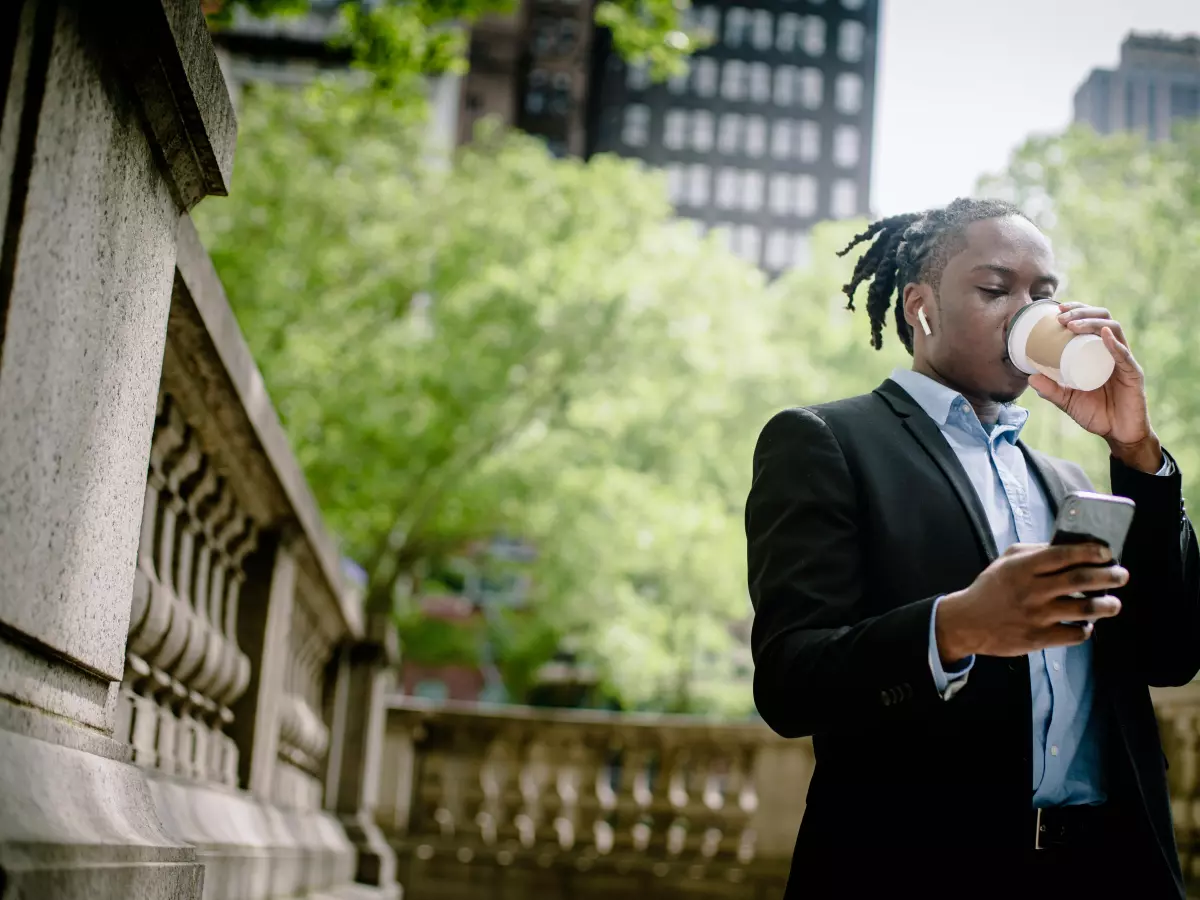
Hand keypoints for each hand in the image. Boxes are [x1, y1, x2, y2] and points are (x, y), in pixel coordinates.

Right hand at [935, 542, 1126, 660]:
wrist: (967, 622)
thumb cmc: (991, 588)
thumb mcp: (1006, 561)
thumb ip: (1035, 552)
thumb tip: (1070, 548)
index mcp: (1023, 567)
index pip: (1063, 555)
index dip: (1090, 552)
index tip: (1107, 552)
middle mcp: (1031, 590)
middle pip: (1080, 580)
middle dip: (1108, 576)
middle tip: (1121, 574)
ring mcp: (1036, 616)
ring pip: (1084, 610)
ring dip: (1106, 605)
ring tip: (1114, 603)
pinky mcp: (1038, 639)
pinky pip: (1074, 634)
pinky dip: (1086, 629)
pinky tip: (1086, 623)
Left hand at [1027, 302, 1160, 471]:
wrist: (1118, 433)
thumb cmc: (1096, 413)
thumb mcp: (1068, 400)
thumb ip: (1051, 390)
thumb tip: (1030, 378)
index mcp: (1100, 352)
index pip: (1093, 321)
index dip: (1077, 311)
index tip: (1057, 310)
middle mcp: (1115, 351)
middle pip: (1104, 319)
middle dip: (1081, 312)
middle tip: (1060, 317)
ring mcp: (1125, 361)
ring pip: (1113, 330)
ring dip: (1091, 323)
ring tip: (1072, 325)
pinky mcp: (1134, 374)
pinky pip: (1125, 356)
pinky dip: (1113, 343)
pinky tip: (1103, 335)